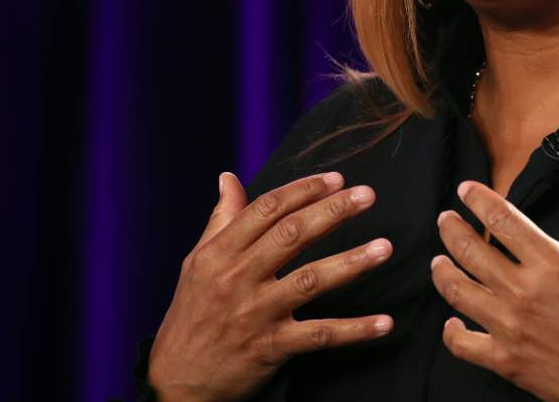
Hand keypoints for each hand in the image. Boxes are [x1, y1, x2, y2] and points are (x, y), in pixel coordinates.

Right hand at [147, 171, 394, 401]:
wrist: (175, 381)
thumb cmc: (190, 314)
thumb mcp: (197, 262)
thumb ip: (221, 219)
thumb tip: (228, 178)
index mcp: (221, 253)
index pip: (267, 210)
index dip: (303, 190)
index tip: (336, 178)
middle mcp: (238, 278)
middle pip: (292, 236)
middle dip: (333, 211)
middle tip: (367, 195)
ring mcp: (256, 313)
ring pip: (310, 280)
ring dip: (351, 263)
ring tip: (384, 248)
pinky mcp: (271, 347)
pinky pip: (319, 335)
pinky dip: (354, 330)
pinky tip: (384, 323)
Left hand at [431, 170, 558, 401]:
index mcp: (552, 263)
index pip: (502, 219)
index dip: (478, 199)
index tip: (465, 190)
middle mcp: (524, 292)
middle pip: (469, 251)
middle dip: (451, 230)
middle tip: (445, 220)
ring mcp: (510, 327)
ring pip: (458, 292)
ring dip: (443, 272)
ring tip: (439, 262)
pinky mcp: (506, 360)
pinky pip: (463, 345)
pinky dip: (452, 332)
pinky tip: (451, 322)